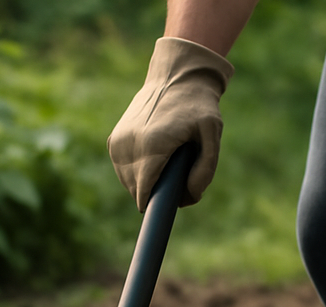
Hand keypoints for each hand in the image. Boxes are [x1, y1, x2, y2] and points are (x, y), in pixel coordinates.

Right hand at [108, 37, 233, 211]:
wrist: (176, 76)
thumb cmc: (198, 106)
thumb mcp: (212, 134)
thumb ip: (205, 170)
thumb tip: (187, 198)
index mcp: (151, 145)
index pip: (144, 193)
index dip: (156, 206)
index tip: (165, 212)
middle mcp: (129, 144)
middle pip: (137, 192)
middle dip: (156, 194)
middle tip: (177, 178)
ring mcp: (118, 142)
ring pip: (128, 184)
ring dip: (146, 184)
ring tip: (166, 165)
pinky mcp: (113, 141)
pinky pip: (123, 172)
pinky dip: (137, 172)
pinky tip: (153, 159)